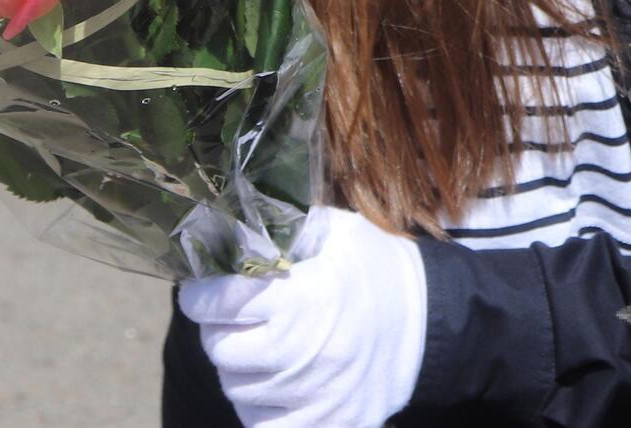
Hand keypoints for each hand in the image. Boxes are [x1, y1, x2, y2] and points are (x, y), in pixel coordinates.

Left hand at [179, 208, 426, 427]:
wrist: (430, 326)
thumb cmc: (377, 271)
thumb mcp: (338, 233)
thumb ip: (284, 226)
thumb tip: (227, 223)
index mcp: (309, 299)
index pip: (225, 301)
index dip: (202, 294)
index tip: (200, 289)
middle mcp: (308, 354)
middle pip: (222, 350)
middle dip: (217, 328)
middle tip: (229, 315)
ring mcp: (317, 399)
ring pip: (235, 389)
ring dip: (236, 365)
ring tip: (258, 342)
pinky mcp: (327, 426)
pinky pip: (261, 425)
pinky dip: (257, 404)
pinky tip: (274, 379)